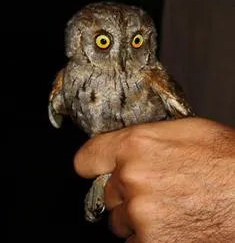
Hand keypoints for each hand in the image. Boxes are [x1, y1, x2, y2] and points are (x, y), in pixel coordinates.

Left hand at [74, 117, 234, 241]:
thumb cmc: (224, 159)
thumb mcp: (181, 132)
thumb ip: (143, 140)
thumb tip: (123, 151)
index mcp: (136, 145)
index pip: (87, 158)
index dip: (93, 165)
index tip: (97, 169)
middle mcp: (132, 178)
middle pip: (107, 192)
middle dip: (124, 192)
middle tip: (153, 188)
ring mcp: (141, 214)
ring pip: (120, 220)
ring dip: (136, 217)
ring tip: (169, 207)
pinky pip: (134, 242)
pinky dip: (148, 236)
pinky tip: (174, 223)